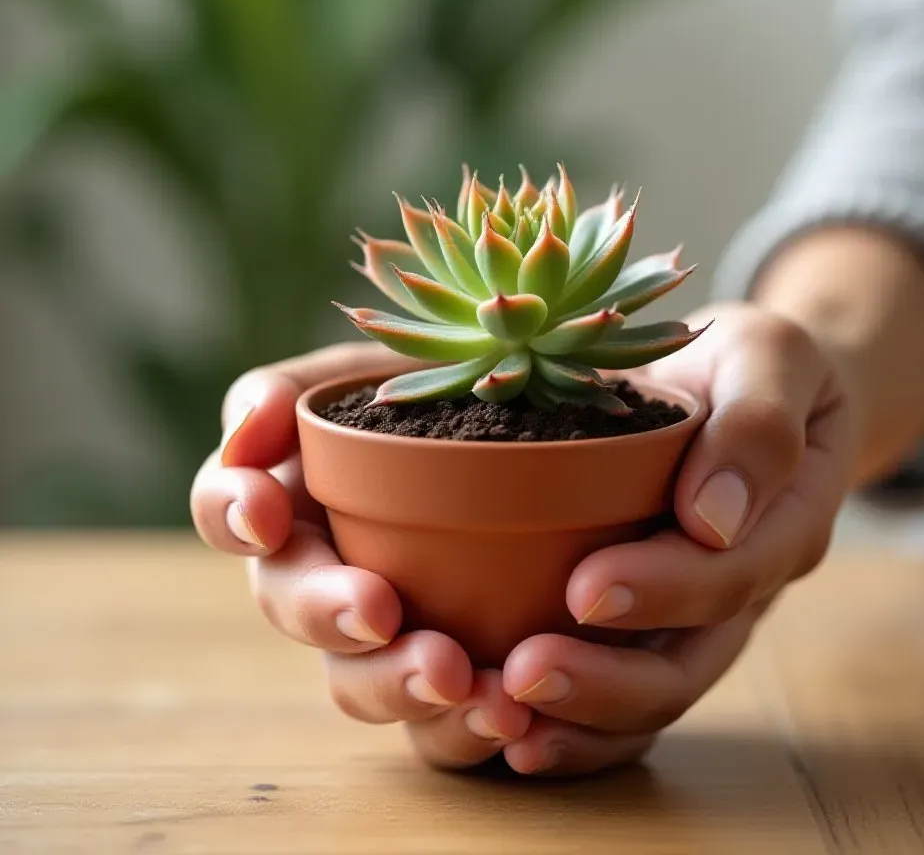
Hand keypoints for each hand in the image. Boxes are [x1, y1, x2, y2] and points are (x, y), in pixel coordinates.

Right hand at [189, 343, 532, 768]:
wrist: (516, 426)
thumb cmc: (424, 400)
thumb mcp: (357, 376)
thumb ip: (289, 389)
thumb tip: (250, 423)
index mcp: (286, 495)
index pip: (225, 505)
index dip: (232, 512)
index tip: (266, 513)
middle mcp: (318, 573)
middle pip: (293, 606)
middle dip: (328, 611)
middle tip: (379, 610)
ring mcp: (376, 635)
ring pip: (357, 682)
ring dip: (398, 686)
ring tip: (460, 679)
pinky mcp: (440, 679)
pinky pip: (433, 726)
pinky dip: (462, 729)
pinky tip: (508, 718)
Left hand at [501, 302, 856, 775]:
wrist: (746, 385)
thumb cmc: (750, 361)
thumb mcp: (770, 354)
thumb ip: (759, 423)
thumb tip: (715, 517)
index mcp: (781, 521)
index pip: (731, 575)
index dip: (663, 590)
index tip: (585, 588)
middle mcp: (741, 583)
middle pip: (687, 662)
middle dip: (608, 680)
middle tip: (523, 674)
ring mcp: (695, 611)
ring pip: (652, 694)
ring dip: (580, 717)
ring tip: (503, 717)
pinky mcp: (650, 618)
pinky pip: (622, 692)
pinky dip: (575, 725)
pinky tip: (513, 736)